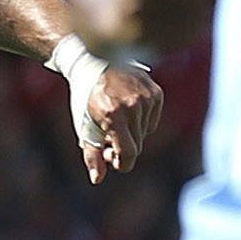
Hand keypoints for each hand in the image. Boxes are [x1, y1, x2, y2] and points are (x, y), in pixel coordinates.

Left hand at [76, 63, 163, 183]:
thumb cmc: (85, 96)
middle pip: (137, 144)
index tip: (113, 160)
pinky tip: (128, 109)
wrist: (94, 60)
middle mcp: (133, 105)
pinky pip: (153, 120)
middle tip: (107, 139)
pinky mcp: (156, 93)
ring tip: (116, 120)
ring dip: (132, 133)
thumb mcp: (84, 125)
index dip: (121, 162)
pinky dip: (141, 120)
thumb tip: (97, 179)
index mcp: (113, 114)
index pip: (128, 152)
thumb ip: (91, 154)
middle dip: (122, 147)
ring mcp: (147, 98)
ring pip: (145, 133)